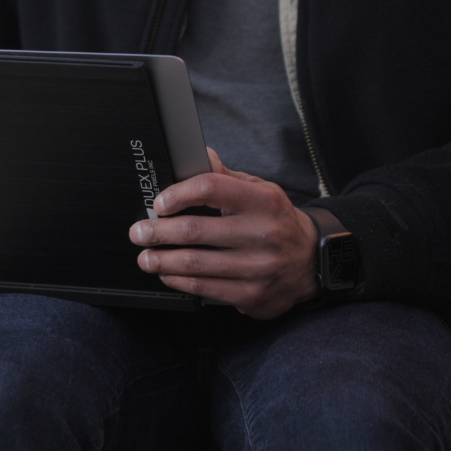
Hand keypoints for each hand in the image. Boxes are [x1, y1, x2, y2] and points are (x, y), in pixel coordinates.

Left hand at [128, 149, 319, 319]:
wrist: (311, 263)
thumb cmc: (276, 222)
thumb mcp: (261, 192)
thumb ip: (225, 178)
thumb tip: (199, 156)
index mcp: (263, 201)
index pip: (211, 188)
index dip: (178, 194)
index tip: (159, 203)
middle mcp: (263, 233)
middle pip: (195, 230)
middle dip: (158, 232)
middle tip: (139, 232)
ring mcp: (259, 267)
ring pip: (195, 264)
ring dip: (162, 260)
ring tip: (146, 256)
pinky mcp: (253, 294)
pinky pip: (204, 288)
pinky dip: (178, 281)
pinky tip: (168, 274)